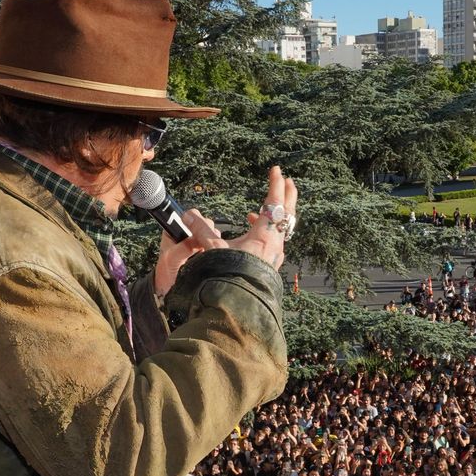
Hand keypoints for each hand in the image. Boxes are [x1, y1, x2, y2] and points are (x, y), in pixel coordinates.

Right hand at [152, 167, 296, 294]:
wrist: (239, 305)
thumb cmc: (230, 276)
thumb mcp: (214, 250)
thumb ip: (202, 230)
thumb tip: (189, 215)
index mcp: (265, 235)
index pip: (273, 203)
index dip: (275, 184)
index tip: (275, 170)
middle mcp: (275, 245)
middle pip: (286, 214)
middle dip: (286, 196)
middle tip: (287, 181)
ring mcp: (275, 256)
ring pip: (281, 229)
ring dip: (275, 215)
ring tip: (264, 208)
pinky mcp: (270, 265)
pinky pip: (274, 242)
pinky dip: (267, 231)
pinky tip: (253, 232)